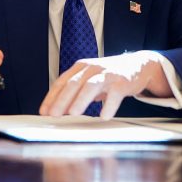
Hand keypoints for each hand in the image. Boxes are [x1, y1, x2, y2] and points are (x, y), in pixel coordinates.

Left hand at [39, 51, 169, 119]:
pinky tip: (104, 116)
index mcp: (82, 67)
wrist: (137, 65)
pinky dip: (109, 105)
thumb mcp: (90, 79)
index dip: (52, 96)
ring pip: (91, 86)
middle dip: (62, 100)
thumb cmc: (109, 75)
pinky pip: (115, 94)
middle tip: (54, 115)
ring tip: (73, 113)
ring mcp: (108, 74)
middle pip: (74, 83)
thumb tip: (58, 110)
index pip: (62, 81)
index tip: (44, 111)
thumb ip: (76, 91)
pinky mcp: (122, 82)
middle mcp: (93, 68)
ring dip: (81, 100)